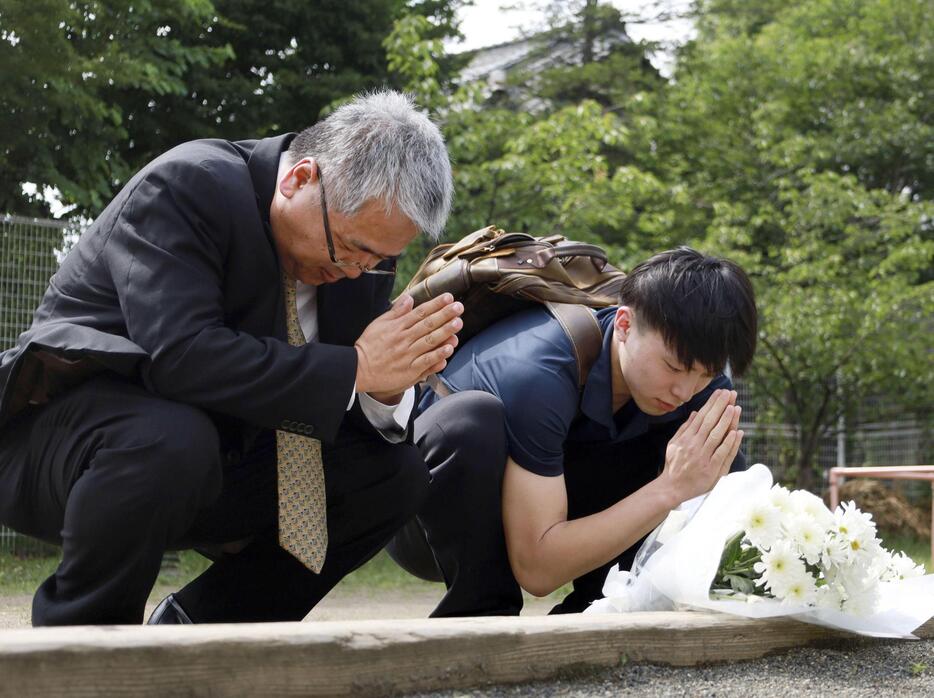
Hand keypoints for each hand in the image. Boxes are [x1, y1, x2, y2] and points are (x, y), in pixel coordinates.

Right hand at [355, 293, 462, 396]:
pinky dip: (438, 355)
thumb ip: (396, 312)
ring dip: (445, 332)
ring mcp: (408, 355)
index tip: (448, 298)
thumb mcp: (379, 324)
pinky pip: (426, 361)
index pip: (420, 312)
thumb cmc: (369, 346)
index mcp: (397, 327)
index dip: (436, 304)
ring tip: (458, 323)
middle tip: (459, 307)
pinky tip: (448, 348)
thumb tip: (409, 298)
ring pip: (429, 341)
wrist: (359, 369)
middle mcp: (404, 339)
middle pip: (428, 324)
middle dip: (445, 314)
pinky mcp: (410, 370)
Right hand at [659, 388, 743, 503]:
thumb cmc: (673, 465)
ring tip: (735, 407)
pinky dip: (729, 442)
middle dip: (721, 406)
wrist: (672, 487)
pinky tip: (736, 432)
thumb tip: (694, 413)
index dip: (712, 404)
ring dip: (726, 420)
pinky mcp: (711, 469)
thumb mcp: (673, 444)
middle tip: (730, 393)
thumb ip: (684, 428)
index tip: (720, 393)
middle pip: (710, 422)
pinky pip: (721, 453)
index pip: (701, 416)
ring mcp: (703, 456)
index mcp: (686, 438)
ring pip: (716, 435)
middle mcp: (694, 445)